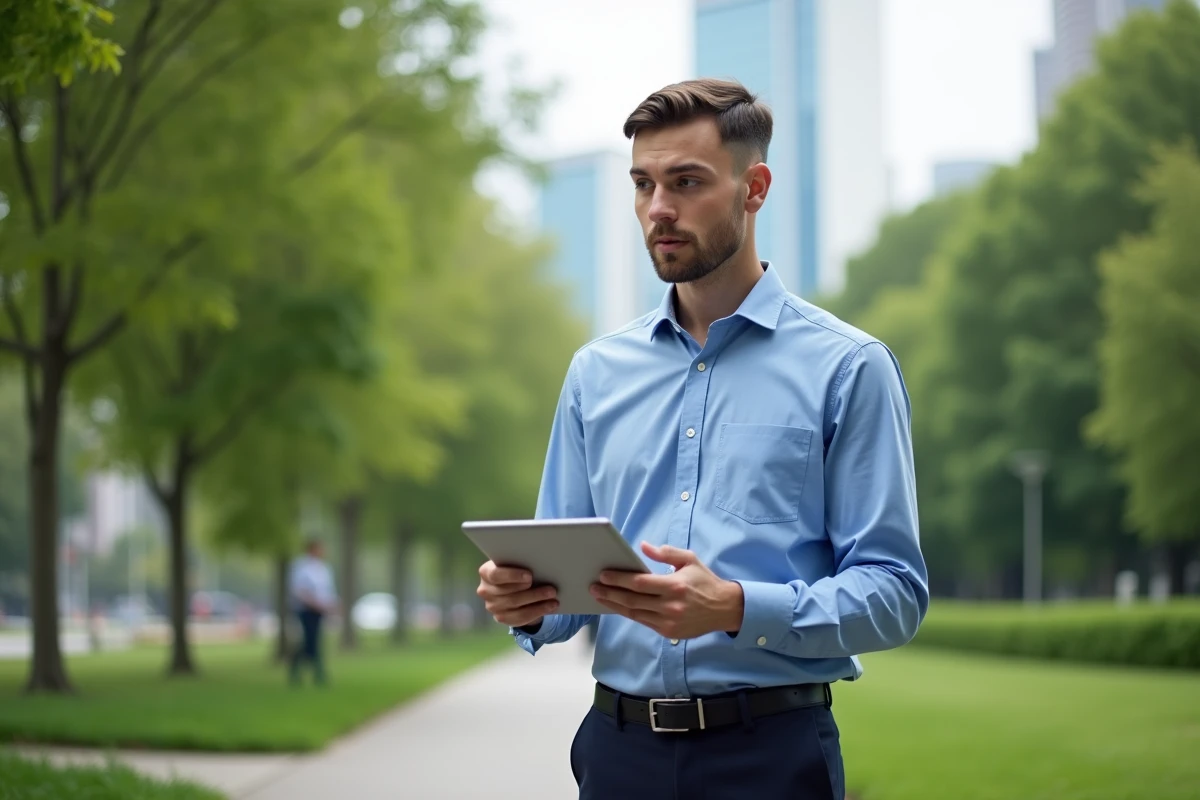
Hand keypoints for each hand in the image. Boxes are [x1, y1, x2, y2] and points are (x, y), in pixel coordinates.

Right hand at [476, 561, 558, 627]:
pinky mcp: (501, 617)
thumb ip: (522, 563)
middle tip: (552, 589)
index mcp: (486, 572)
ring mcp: (492, 606)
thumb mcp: (516, 564)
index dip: (512, 576)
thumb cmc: (516, 570)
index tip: (530, 576)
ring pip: (516, 606)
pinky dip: (537, 611)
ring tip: (553, 597)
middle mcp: (485, 590)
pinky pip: (520, 618)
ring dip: (538, 602)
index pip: (496, 575)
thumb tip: (541, 564)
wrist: (513, 587)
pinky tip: (550, 606)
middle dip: (532, 592)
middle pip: (509, 593)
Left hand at [590, 542, 743, 639]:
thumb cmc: (705, 581)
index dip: (619, 580)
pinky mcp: (668, 632)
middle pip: (632, 600)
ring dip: (614, 605)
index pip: (639, 583)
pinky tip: (617, 606)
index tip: (603, 575)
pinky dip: (628, 614)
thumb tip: (642, 547)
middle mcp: (670, 606)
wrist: (725, 609)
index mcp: (674, 586)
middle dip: (609, 593)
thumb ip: (665, 552)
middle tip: (593, 587)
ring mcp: (668, 621)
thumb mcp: (689, 559)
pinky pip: (643, 622)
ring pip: (634, 614)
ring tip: (599, 597)